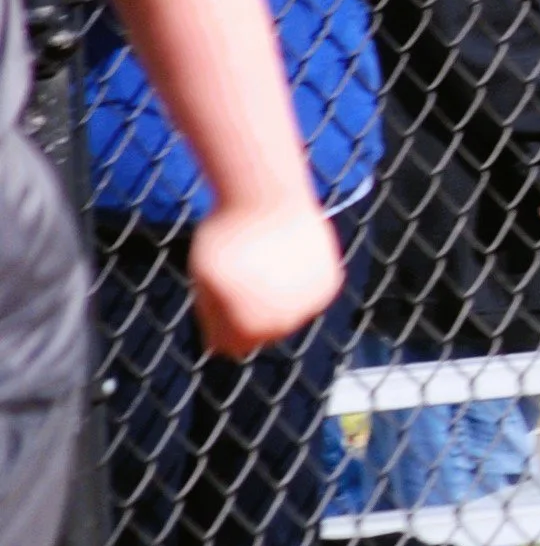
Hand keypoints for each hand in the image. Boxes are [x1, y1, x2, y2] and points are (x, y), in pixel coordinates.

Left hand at [187, 200, 344, 357]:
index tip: (215, 289)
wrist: (266, 195)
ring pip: (288, 313)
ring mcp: (309, 304)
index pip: (229, 346)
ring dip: (275, 297)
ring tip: (263, 263)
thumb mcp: (203, 280)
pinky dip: (298, 283)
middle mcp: (283, 323)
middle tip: (241, 272)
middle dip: (248, 310)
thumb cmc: (227, 236)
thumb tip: (218, 349)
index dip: (217, 320)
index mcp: (248, 327)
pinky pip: (309, 296)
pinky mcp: (329, 283)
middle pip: (261, 332)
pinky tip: (285, 259)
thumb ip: (212, 317)